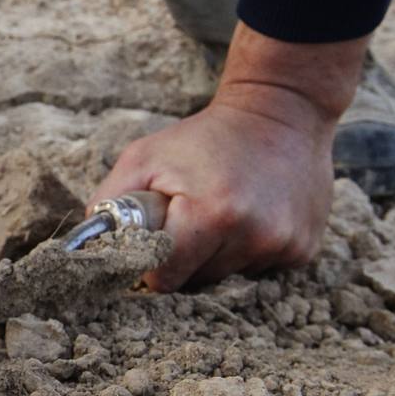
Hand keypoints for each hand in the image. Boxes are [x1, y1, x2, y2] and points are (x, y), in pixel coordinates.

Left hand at [91, 22, 367, 290]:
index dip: (150, 265)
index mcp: (213, 214)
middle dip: (184, 259)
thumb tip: (90, 252)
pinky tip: (250, 217)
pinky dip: (246, 253)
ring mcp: (284, 246)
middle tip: (189, 218)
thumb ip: (108, 205)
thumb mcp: (143, 158)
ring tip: (222, 212)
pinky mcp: (304, 251)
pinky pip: (258, 271)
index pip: (165, 279)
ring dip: (216, 256)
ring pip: (227, 279)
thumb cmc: (202, 137)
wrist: (283, 112)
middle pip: (196, 283)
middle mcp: (255, 236)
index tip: (151, 246)